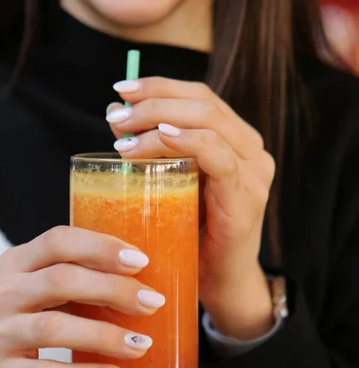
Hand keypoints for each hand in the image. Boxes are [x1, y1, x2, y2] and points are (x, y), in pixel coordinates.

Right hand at [0, 226, 163, 367]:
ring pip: (55, 329)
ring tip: (142, 343)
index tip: (139, 259)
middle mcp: (4, 293)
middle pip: (62, 282)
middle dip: (113, 290)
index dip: (100, 247)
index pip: (58, 242)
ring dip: (105, 336)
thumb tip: (136, 273)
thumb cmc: (9, 305)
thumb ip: (68, 270)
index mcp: (16, 262)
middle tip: (152, 301)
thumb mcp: (26, 276)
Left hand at [106, 77, 274, 338]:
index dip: (160, 86)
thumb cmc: (191, 232)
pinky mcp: (246, 198)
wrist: (219, 282)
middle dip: (154, 101)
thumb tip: (116, 117)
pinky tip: (161, 137)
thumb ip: (154, 149)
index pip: (198, 96)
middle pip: (203, 102)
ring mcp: (252, 171)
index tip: (121, 91)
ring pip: (209, 122)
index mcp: (233, 140)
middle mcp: (249, 149)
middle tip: (115, 117)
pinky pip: (218, 157)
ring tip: (122, 136)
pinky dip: (188, 141)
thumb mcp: (172, 182)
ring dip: (160, 120)